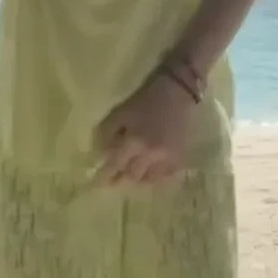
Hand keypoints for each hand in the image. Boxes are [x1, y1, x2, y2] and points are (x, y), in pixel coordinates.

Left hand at [94, 72, 194, 186]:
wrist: (178, 93)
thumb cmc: (146, 100)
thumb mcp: (121, 111)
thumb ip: (108, 132)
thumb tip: (102, 153)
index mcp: (135, 141)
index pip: (115, 165)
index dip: (105, 176)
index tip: (97, 185)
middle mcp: (151, 154)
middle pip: (132, 175)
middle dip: (122, 176)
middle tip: (116, 177)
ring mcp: (168, 158)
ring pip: (149, 179)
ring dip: (139, 177)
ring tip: (134, 172)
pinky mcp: (180, 158)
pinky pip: (165, 176)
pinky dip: (156, 176)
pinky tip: (152, 169)